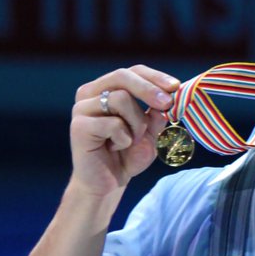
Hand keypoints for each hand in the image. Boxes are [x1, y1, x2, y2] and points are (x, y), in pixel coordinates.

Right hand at [69, 65, 179, 197]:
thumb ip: (157, 113)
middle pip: (123, 76)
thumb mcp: (150, 132)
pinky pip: (113, 124)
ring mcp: (81, 108)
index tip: (176, 87)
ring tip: (130, 140)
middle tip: (167, 103)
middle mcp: (90, 93)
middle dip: (149, 89)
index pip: (133, 72)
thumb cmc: (127, 155)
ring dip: (136, 123)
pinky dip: (123, 139)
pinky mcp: (78, 126)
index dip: (155, 77)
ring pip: (120, 99)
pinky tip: (115, 148)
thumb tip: (168, 95)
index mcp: (106, 89)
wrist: (107, 184)